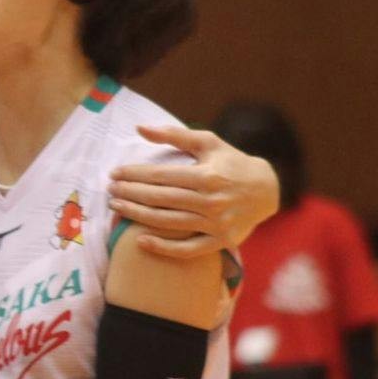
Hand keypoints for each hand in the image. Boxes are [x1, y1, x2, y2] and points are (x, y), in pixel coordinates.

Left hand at [107, 126, 279, 259]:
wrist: (267, 190)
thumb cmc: (232, 162)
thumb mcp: (208, 142)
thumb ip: (174, 134)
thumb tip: (140, 128)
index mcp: (207, 175)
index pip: (160, 176)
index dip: (134, 175)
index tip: (114, 173)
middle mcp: (211, 201)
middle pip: (160, 199)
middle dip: (130, 194)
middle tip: (109, 191)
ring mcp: (216, 224)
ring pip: (168, 223)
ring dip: (138, 216)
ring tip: (116, 208)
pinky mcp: (220, 242)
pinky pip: (187, 250)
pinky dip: (163, 248)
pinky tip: (141, 241)